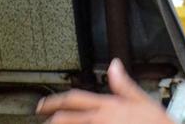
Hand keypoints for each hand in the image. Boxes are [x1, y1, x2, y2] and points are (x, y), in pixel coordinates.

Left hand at [37, 58, 173, 123]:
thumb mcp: (142, 99)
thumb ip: (124, 84)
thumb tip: (114, 65)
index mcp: (109, 105)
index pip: (75, 99)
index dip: (55, 100)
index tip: (43, 104)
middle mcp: (101, 120)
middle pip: (66, 118)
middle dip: (52, 118)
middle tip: (42, 117)